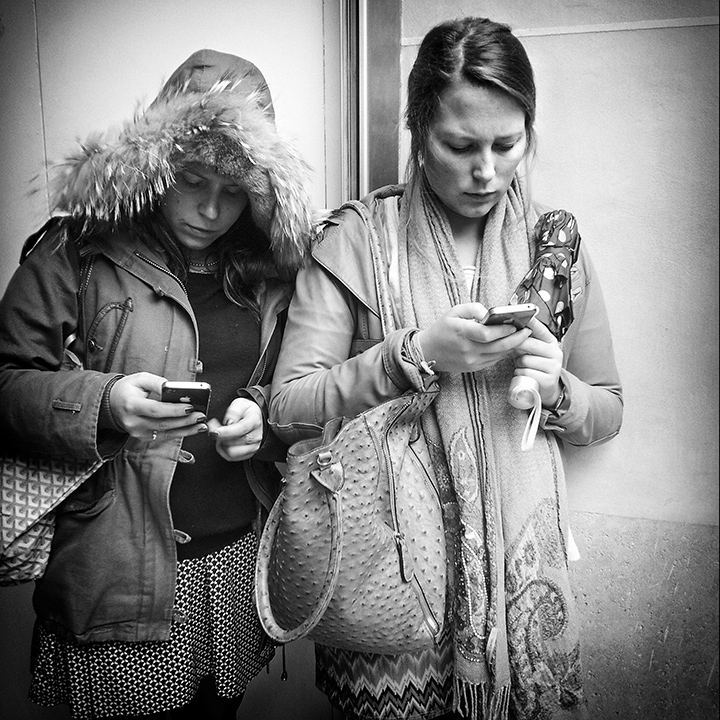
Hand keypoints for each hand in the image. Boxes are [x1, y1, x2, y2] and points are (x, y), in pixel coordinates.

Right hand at [109, 372, 207, 440]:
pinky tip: (193, 429)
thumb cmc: (127, 389)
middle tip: (201, 415)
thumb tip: (173, 387)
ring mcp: (137, 432)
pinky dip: (180, 433)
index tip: (190, 407)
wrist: (109, 404)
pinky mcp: (142, 437)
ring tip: (202, 424)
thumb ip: (157, 382)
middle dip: (185, 421)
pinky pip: (164, 436)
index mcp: (131, 405)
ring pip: (165, 433)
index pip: (156, 409)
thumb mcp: (140, 379)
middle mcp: (133, 422)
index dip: (174, 410)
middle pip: (163, 423)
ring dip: (186, 430)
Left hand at [207, 398, 263, 461]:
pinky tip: (223, 442)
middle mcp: (256, 436)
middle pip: (234, 443)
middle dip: (220, 438)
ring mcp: (254, 446)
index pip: (240, 429)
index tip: (214, 432)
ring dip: (221, 445)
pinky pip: (231, 458)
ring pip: (231, 453)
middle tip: (215, 430)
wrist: (255, 417)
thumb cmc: (247, 411)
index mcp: (255, 421)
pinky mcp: (249, 454)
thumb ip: (233, 412)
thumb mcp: (239, 404)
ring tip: (220, 436)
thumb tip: (228, 423)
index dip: (225, 432)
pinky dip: (223, 451)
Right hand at [416, 303, 531, 373]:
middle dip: (516, 339)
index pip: (487, 334)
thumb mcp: (454, 311)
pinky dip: (503, 352)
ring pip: (498, 354)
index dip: (503, 330)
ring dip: (512, 346)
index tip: (515, 324)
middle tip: (527, 331)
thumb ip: (473, 308)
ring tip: (522, 336)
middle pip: (498, 346)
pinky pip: (493, 360)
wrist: (427, 351)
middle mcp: (468, 349)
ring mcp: (471, 360)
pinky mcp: (474, 367)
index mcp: (461, 332)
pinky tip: (509, 344)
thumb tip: (490, 313)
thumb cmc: (441, 329)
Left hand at [511, 318, 563, 406]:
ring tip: (522, 365)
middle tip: (512, 348)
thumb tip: (507, 329)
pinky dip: (520, 373)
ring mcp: (554, 367)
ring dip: (518, 363)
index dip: (532, 322)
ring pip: (526, 360)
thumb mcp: (530, 350)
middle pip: (530, 344)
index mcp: (551, 342)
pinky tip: (523, 373)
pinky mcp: (549, 380)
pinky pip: (526, 373)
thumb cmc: (534, 365)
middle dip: (517, 345)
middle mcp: (555, 352)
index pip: (541, 329)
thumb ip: (523, 339)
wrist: (546, 387)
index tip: (525, 315)